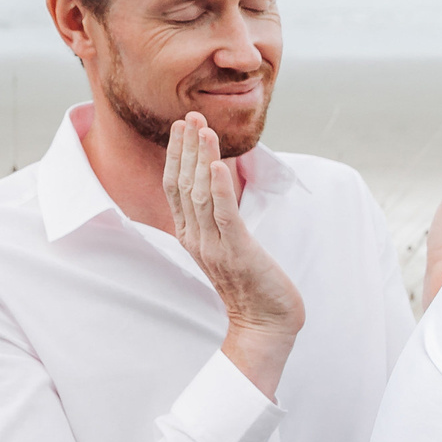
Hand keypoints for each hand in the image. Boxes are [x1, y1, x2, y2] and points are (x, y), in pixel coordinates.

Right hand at [165, 113, 304, 397]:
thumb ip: (219, 220)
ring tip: (202, 128)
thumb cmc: (252, 285)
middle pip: (183, 184)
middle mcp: (197, 238)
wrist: (264, 325)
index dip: (177, 155)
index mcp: (192, 235)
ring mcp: (214, 246)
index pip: (176, 187)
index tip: (181, 127)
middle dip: (186, 148)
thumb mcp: (228, 246)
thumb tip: (220, 187)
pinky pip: (224, 215)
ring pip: (200, 194)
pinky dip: (218, 188)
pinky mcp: (237, 252)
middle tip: (190, 117)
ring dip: (200, 158)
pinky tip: (216, 164)